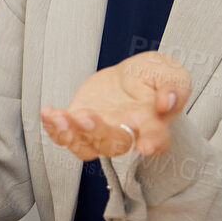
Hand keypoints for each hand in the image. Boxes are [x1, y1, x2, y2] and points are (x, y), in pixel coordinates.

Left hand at [40, 51, 191, 160]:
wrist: (132, 77)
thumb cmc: (154, 79)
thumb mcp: (171, 73)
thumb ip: (173, 86)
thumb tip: (167, 100)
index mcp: (153, 123)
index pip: (156, 139)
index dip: (152, 143)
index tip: (147, 146)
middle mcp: (126, 132)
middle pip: (114, 143)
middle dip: (99, 133)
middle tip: (89, 118)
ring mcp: (101, 130)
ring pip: (86, 145)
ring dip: (70, 135)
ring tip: (59, 118)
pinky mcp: (80, 123)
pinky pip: (65, 134)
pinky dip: (54, 128)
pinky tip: (48, 114)